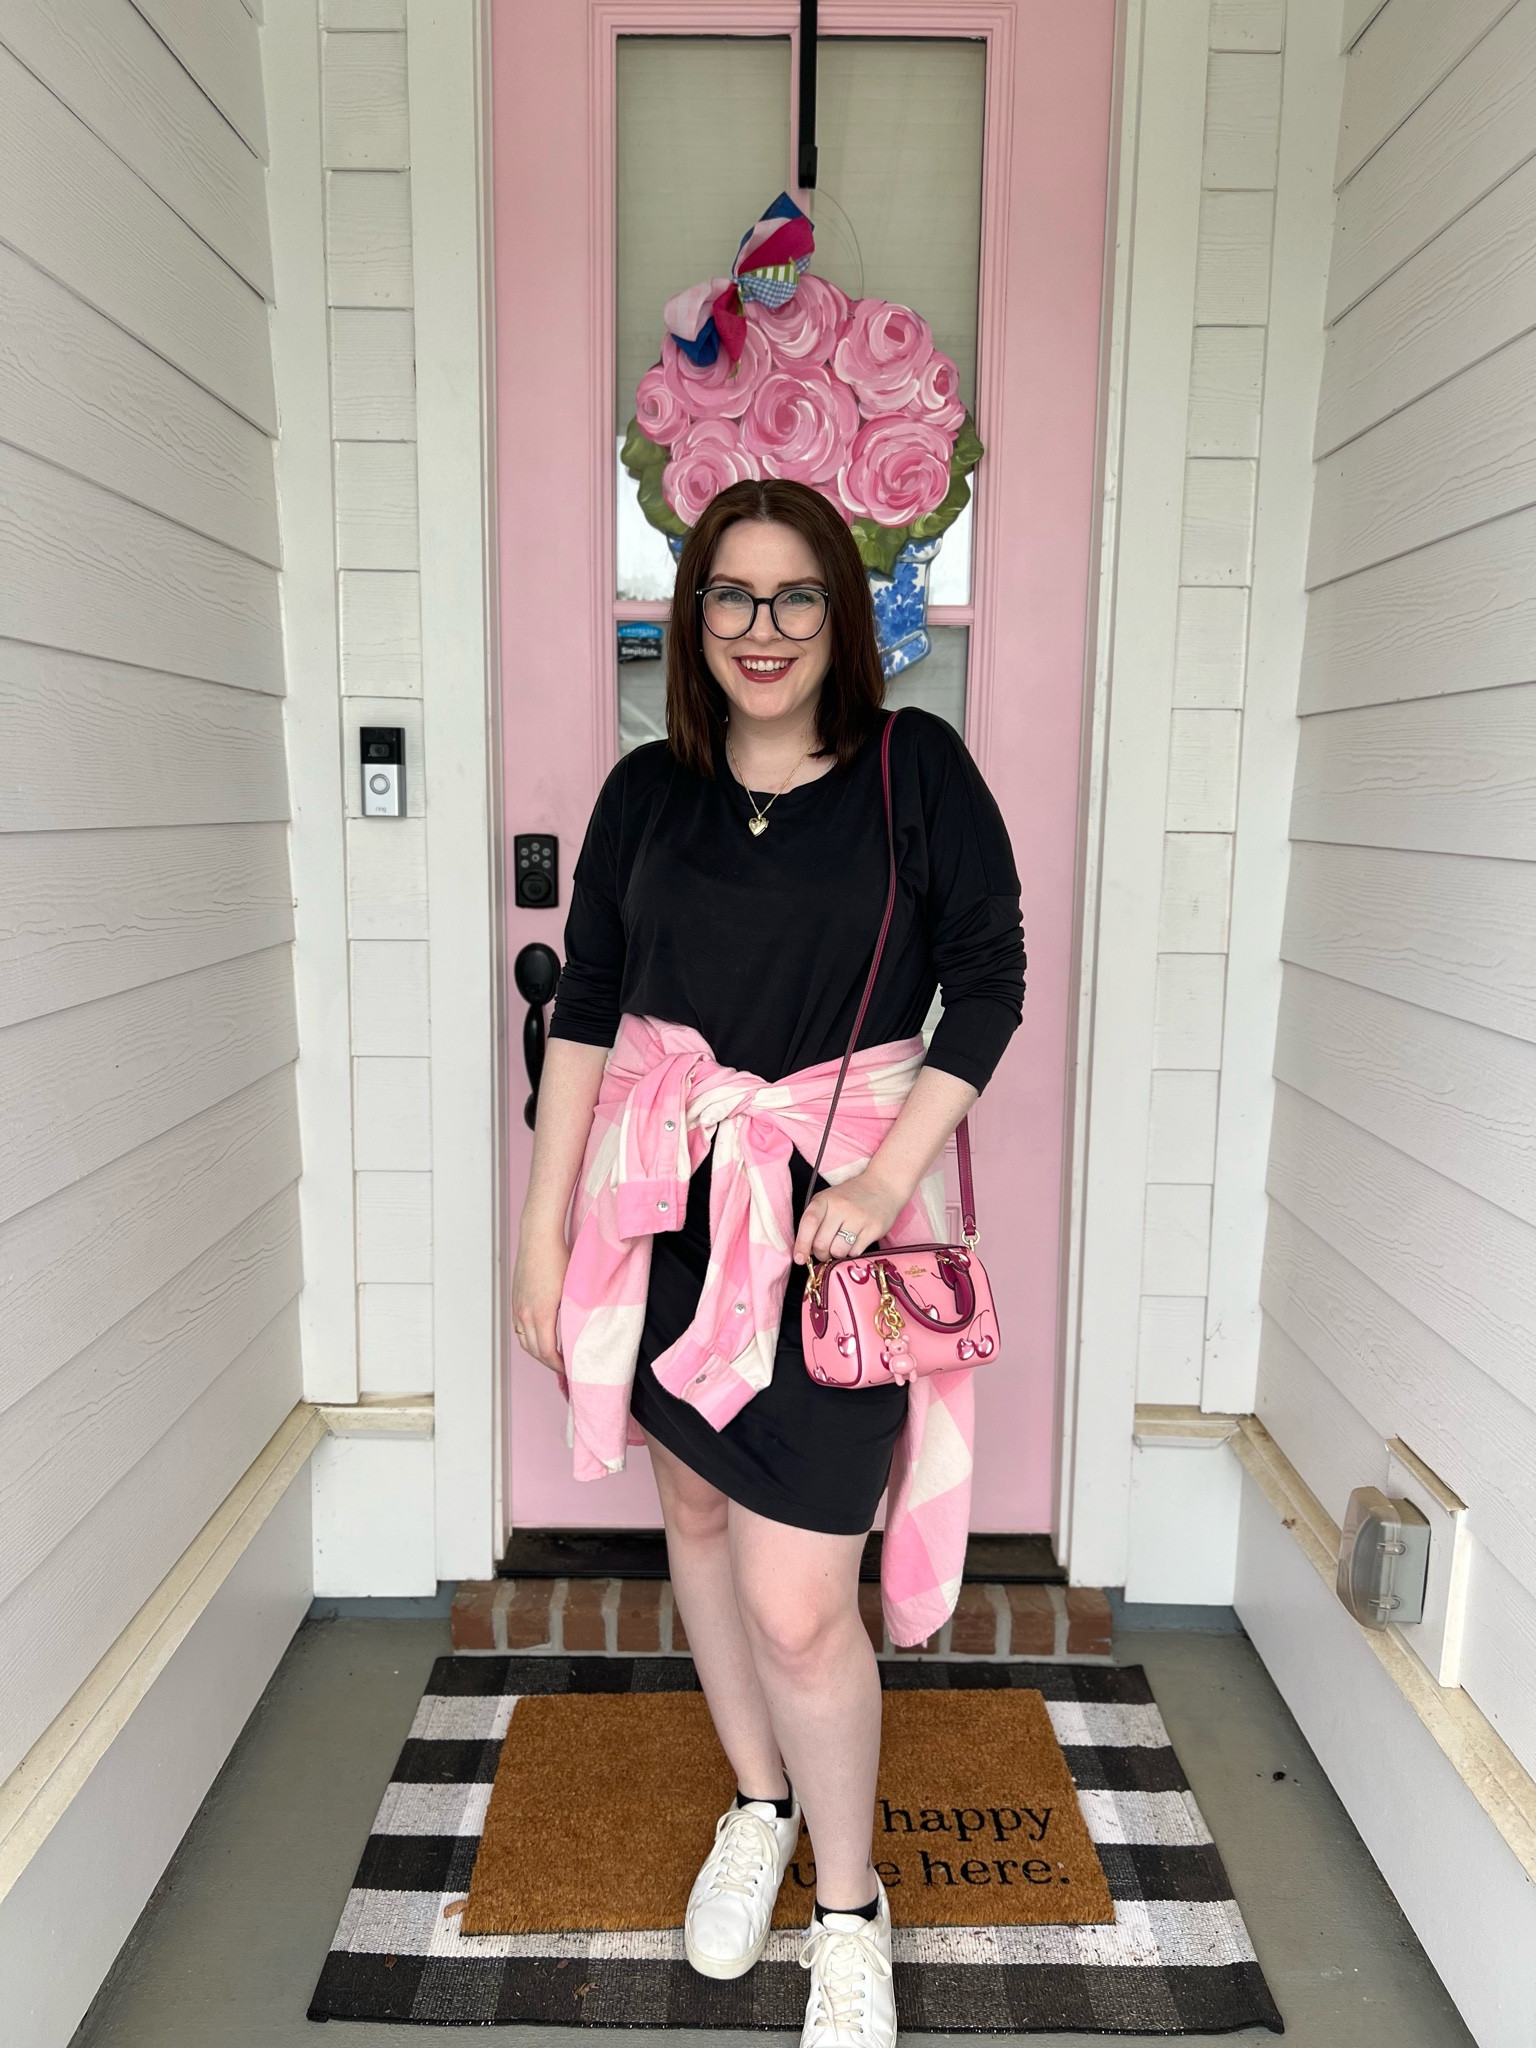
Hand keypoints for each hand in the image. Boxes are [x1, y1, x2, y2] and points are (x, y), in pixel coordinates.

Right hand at [511, 1217, 568, 1372]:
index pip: (546, 1352)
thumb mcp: (573, 1290)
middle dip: (548, 1362)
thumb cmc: (558, 1258)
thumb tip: (582, 1335)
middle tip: (564, 1368)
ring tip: (554, 1356)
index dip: (558, 1365)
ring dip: (537, 1351)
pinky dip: (530, 1338)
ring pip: (524, 1340)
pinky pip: (520, 1327)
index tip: (569, 1370)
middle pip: (533, 1350)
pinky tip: (542, 1336)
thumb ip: (574, 1315)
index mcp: (540, 1314)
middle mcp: (524, 1314)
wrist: (538, 1237)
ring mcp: (517, 1307)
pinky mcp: (515, 1299)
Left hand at [793, 1169, 908, 1266]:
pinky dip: (852, 1252)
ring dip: (837, 1255)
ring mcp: (859, 1217)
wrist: (883, 1186)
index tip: (799, 1259)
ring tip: (841, 1246)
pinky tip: (855, 1242)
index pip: (809, 1223)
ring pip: (838, 1251)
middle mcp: (841, 1207)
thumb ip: (816, 1222)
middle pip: (822, 1243)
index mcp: (825, 1199)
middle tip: (825, 1251)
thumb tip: (805, 1252)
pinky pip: (856, 1252)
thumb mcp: (828, 1201)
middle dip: (821, 1254)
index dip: (801, 1244)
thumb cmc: (850, 1197)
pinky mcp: (874, 1228)